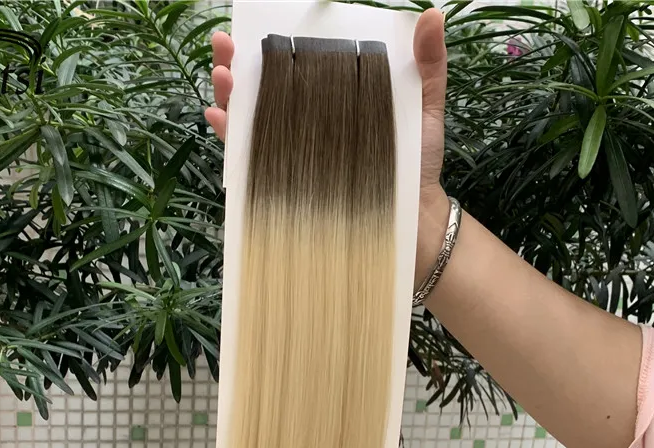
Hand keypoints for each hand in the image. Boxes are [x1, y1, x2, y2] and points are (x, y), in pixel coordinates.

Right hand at [204, 11, 449, 284]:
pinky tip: (220, 121)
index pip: (293, 67)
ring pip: (252, 120)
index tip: (247, 30)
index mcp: (332, 99)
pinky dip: (232, 140)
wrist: (414, 221)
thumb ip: (427, 66)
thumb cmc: (418, 166)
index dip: (266, 47)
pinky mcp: (289, 184)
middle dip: (237, 66)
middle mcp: (307, 124)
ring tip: (223, 78)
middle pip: (263, 89)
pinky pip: (252, 161)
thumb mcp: (425, 109)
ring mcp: (295, 153)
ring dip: (229, 97)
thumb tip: (432, 15)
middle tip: (224, 49)